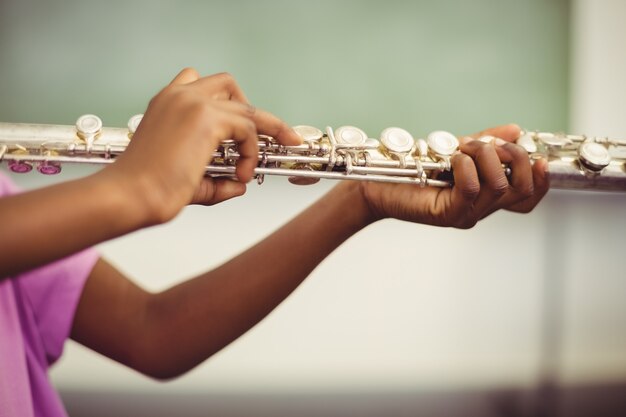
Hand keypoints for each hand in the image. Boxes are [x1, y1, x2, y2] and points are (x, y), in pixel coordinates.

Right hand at [101, 68, 301, 224]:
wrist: (130, 194)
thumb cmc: (148, 187)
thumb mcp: (188, 177)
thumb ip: (216, 179)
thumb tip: (239, 186)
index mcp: (167, 102)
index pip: (201, 83)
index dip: (228, 102)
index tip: (246, 123)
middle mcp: (179, 96)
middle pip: (230, 86)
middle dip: (255, 111)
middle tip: (279, 136)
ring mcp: (193, 103)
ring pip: (246, 108)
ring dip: (260, 137)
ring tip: (249, 168)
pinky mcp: (207, 118)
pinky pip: (248, 130)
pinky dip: (251, 153)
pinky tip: (240, 173)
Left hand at [359, 124, 548, 227]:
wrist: (376, 184)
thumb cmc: (414, 168)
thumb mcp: (456, 150)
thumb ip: (486, 143)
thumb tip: (516, 130)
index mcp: (485, 197)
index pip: (526, 199)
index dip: (541, 181)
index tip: (539, 157)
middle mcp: (479, 209)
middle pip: (521, 191)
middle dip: (514, 158)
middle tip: (489, 143)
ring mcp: (463, 214)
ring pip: (498, 186)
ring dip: (485, 156)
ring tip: (463, 147)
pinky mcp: (446, 213)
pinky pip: (471, 188)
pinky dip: (466, 165)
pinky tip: (453, 158)